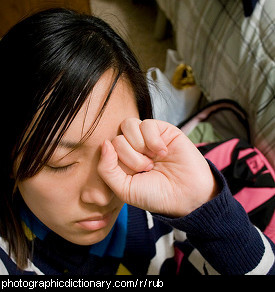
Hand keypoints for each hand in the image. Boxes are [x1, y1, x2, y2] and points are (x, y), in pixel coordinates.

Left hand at [98, 118, 217, 216]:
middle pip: (117, 138)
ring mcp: (147, 138)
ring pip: (128, 126)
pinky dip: (153, 141)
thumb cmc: (156, 195)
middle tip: (147, 169)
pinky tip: (163, 152)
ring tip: (153, 160)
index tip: (134, 176)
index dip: (118, 163)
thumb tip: (104, 143)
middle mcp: (134, 147)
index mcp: (122, 161)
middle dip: (131, 158)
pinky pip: (147, 124)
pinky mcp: (163, 130)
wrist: (186, 195)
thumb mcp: (124, 189)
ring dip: (139, 147)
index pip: (107, 150)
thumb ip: (107, 169)